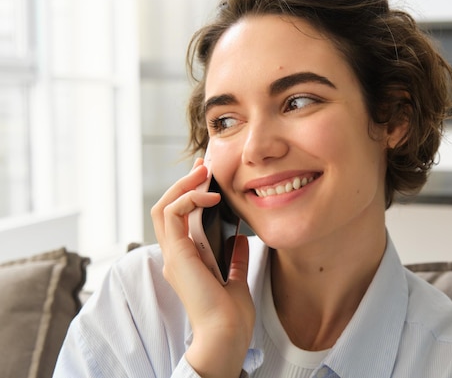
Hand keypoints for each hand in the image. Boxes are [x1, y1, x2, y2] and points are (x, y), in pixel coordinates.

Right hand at [151, 159, 254, 377]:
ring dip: (183, 186)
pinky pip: (172, 215)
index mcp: (186, 261)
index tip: (208, 178)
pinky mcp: (176, 254)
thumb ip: (234, 258)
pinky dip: (188, 199)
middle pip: (167, 208)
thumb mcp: (235, 277)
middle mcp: (175, 256)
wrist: (227, 333)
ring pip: (163, 207)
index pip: (179, 219)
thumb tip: (239, 238)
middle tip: (204, 167)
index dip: (190, 194)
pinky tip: (210, 196)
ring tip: (204, 173)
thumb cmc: (231, 315)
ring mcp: (173, 255)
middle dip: (184, 183)